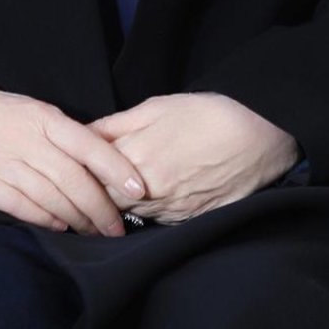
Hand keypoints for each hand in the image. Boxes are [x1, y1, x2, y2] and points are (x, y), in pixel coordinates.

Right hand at [0, 85, 148, 235]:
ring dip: (78, 219)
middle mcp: (28, 140)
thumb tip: (94, 160)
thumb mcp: (28, 110)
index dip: (116, 169)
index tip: (137, 189)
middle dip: (101, 209)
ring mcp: (4, 162)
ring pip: (52, 197)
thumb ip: (57, 134)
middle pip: (74, 180)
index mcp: (43, 118)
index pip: (89, 144)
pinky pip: (21, 206)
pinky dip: (44, 219)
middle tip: (118, 228)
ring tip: (94, 234)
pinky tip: (59, 227)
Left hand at [87, 92, 300, 224]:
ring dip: (118, 205)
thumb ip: (116, 124)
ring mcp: (169, 210)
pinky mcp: (187, 221)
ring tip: (113, 189)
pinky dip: (146, 211)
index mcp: (136, 156)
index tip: (69, 166)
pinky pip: (155, 221)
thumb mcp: (156, 107)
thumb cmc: (207, 114)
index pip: (89, 175)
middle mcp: (149, 190)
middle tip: (86, 181)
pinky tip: (147, 196)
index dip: (78, 171)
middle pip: (105, 201)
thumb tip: (83, 133)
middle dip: (94, 192)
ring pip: (129, 215)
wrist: (259, 137)